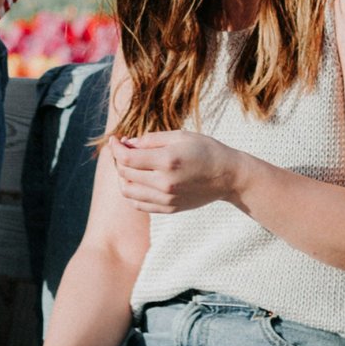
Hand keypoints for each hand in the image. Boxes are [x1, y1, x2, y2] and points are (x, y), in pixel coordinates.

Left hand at [110, 130, 247, 213]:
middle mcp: (165, 183)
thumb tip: (126, 144)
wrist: (228, 176)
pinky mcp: (169, 209)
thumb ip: (150, 140)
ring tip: (130, 167)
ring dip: (123, 178)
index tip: (116, 139)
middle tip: (125, 149)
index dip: (115, 148)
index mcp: (167, 161)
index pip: (126, 158)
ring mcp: (167, 199)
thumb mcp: (180, 136)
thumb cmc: (205, 150)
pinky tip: (138, 181)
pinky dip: (132, 193)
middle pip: (125, 174)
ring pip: (128, 192)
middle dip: (119, 160)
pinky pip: (139, 204)